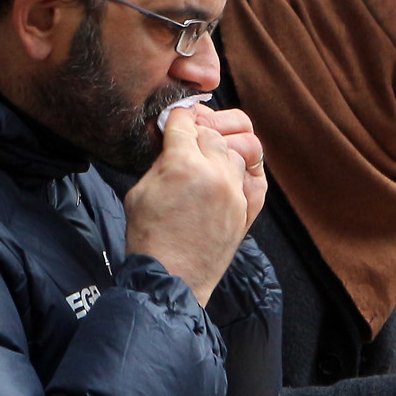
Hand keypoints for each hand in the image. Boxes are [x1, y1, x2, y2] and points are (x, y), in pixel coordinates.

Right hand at [124, 103, 259, 305]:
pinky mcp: (248, 209)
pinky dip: (242, 169)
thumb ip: (162, 160)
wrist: (173, 277)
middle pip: (213, 133)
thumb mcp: (140, 190)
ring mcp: (235, 192)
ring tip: (207, 161)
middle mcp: (214, 173)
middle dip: (200, 133)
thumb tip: (176, 141)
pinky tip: (228, 173)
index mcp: (182, 164)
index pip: (185, 122)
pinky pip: (255, 176)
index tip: (176, 120)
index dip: (178, 118)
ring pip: (237, 150)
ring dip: (222, 151)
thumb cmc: (149, 237)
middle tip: (190, 141)